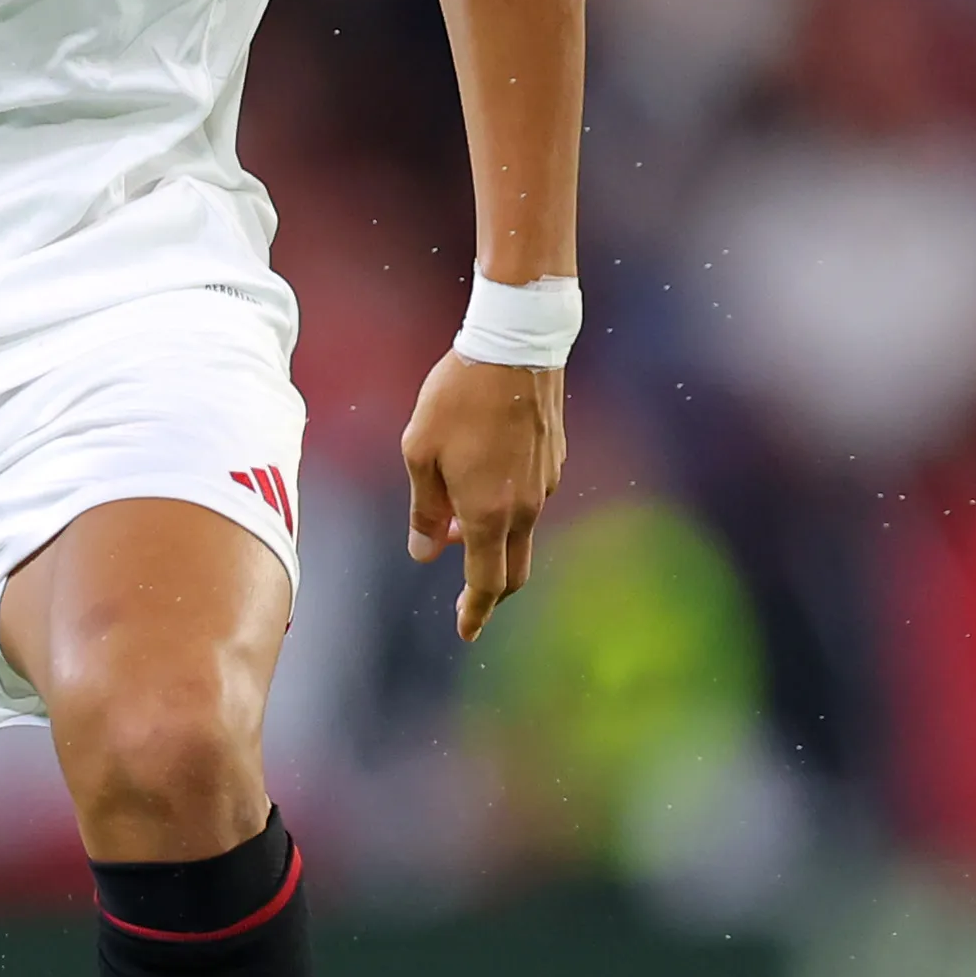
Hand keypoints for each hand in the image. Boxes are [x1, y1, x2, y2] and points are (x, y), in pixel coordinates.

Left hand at [401, 352, 565, 644]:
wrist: (515, 345)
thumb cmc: (457, 397)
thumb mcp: (419, 452)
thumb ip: (424, 509)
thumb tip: (423, 552)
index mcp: (487, 513)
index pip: (486, 582)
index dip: (475, 612)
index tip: (466, 632)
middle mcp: (524, 508)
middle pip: (513, 570)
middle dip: (490, 590)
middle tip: (467, 599)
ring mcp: (546, 484)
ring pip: (520, 532)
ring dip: (492, 539)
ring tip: (453, 519)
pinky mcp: (555, 459)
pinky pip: (530, 499)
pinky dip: (506, 507)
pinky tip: (481, 479)